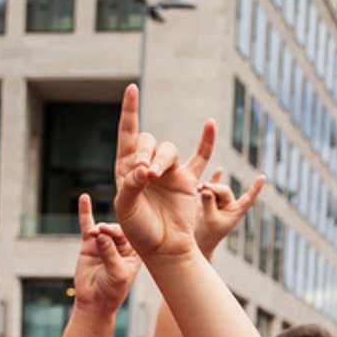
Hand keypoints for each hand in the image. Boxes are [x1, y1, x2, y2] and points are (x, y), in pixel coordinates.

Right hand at [71, 193, 139, 315]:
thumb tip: (100, 236)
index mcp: (136, 252)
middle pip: (116, 229)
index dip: (122, 231)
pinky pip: (87, 226)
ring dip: (97, 229)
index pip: (132, 235)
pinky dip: (85, 212)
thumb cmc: (112, 291)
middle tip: (100, 232)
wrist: (94, 301)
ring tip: (93, 234)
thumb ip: (110, 255)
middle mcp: (123, 245)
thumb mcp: (116, 274)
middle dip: (108, 229)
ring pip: (102, 229)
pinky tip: (84, 198)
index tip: (110, 231)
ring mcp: (106, 243)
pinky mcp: (90, 245)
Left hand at [111, 84, 206, 262]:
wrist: (163, 247)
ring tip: (155, 176)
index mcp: (126, 168)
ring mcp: (169, 171)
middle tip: (145, 173)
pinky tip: (210, 124)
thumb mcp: (126, 207)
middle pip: (147, 141)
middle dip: (145, 152)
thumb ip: (132, 184)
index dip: (130, 110)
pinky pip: (199, 157)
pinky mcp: (188, 180)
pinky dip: (206, 141)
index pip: (127, 132)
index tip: (132, 88)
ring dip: (162, 158)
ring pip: (168, 149)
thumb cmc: (139, 230)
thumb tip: (146, 168)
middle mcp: (147, 166)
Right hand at [195, 165, 265, 258]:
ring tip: (198, 188)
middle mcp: (230, 206)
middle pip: (224, 189)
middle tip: (201, 189)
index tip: (263, 177)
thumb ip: (209, 204)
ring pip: (215, 188)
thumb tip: (207, 189)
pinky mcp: (209, 200)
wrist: (198, 240)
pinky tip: (220, 169)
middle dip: (213, 188)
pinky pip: (214, 186)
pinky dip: (215, 178)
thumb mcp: (209, 219)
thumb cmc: (208, 234)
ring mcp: (220, 202)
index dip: (255, 188)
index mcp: (236, 211)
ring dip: (208, 187)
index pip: (248, 198)